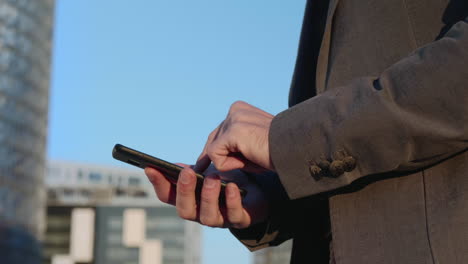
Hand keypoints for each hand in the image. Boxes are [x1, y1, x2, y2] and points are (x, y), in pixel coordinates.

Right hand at [144, 164, 268, 228]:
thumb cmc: (226, 180)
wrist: (255, 191)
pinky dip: (231, 201)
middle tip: (187, 172)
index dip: (158, 183)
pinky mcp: (239, 220)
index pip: (167, 196)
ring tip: (213, 178)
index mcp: (189, 200)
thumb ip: (192, 170)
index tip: (150, 167)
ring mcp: (219, 219)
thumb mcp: (207, 172)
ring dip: (208, 196)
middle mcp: (200, 213)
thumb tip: (174, 166)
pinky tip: (232, 187)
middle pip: (184, 210)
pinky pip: (233, 215)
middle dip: (184, 191)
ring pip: (207, 216)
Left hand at [195, 101, 274, 172]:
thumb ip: (233, 146)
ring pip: (215, 149)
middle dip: (212, 157)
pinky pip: (216, 155)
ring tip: (252, 160)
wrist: (296, 150)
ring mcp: (234, 120)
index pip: (219, 132)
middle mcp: (235, 110)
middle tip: (204, 168)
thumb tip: (211, 157)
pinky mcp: (233, 132)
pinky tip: (247, 161)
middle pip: (213, 139)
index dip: (214, 150)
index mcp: (240, 110)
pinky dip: (229, 164)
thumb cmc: (277, 152)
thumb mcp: (250, 145)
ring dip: (231, 162)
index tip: (201, 163)